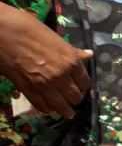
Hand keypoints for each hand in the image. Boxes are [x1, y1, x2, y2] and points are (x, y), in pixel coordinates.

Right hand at [0, 2, 91, 118]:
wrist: (6, 33)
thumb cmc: (33, 31)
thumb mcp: (58, 41)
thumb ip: (74, 52)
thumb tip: (89, 55)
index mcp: (72, 62)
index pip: (85, 83)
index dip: (84, 87)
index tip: (81, 88)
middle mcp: (61, 76)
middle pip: (75, 97)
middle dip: (75, 99)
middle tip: (73, 99)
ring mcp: (44, 85)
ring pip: (60, 106)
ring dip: (65, 110)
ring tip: (67, 114)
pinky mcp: (27, 89)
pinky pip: (41, 105)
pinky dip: (46, 109)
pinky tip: (49, 109)